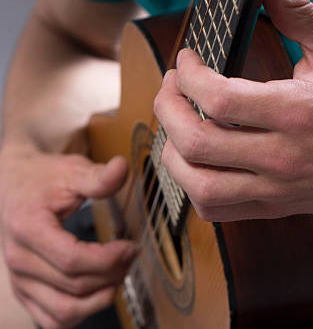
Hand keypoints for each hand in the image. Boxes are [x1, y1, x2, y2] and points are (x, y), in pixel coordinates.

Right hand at [0, 148, 134, 328]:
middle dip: (111, 275)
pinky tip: (97, 291)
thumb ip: (98, 177)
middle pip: (72, 286)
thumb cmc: (42, 178)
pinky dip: (79, 313)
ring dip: (99, 299)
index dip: (107, 259)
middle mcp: (19, 259)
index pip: (71, 259)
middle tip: (130, 255)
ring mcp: (18, 279)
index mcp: (28, 228)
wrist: (13, 184)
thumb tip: (122, 167)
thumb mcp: (71, 170)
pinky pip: (51, 319)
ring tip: (118, 274)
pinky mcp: (23, 291)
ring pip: (63, 311)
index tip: (130, 246)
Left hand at [154, 0, 312, 221]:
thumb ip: (302, 15)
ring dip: (173, 152)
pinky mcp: (279, 206)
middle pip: (197, 143)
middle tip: (171, 84)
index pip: (220, 99)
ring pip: (201, 187)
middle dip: (168, 108)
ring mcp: (279, 188)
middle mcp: (283, 156)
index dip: (189, 75)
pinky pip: (220, 211)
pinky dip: (194, 187)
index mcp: (298, 112)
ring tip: (175, 123)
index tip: (186, 58)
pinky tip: (195, 161)